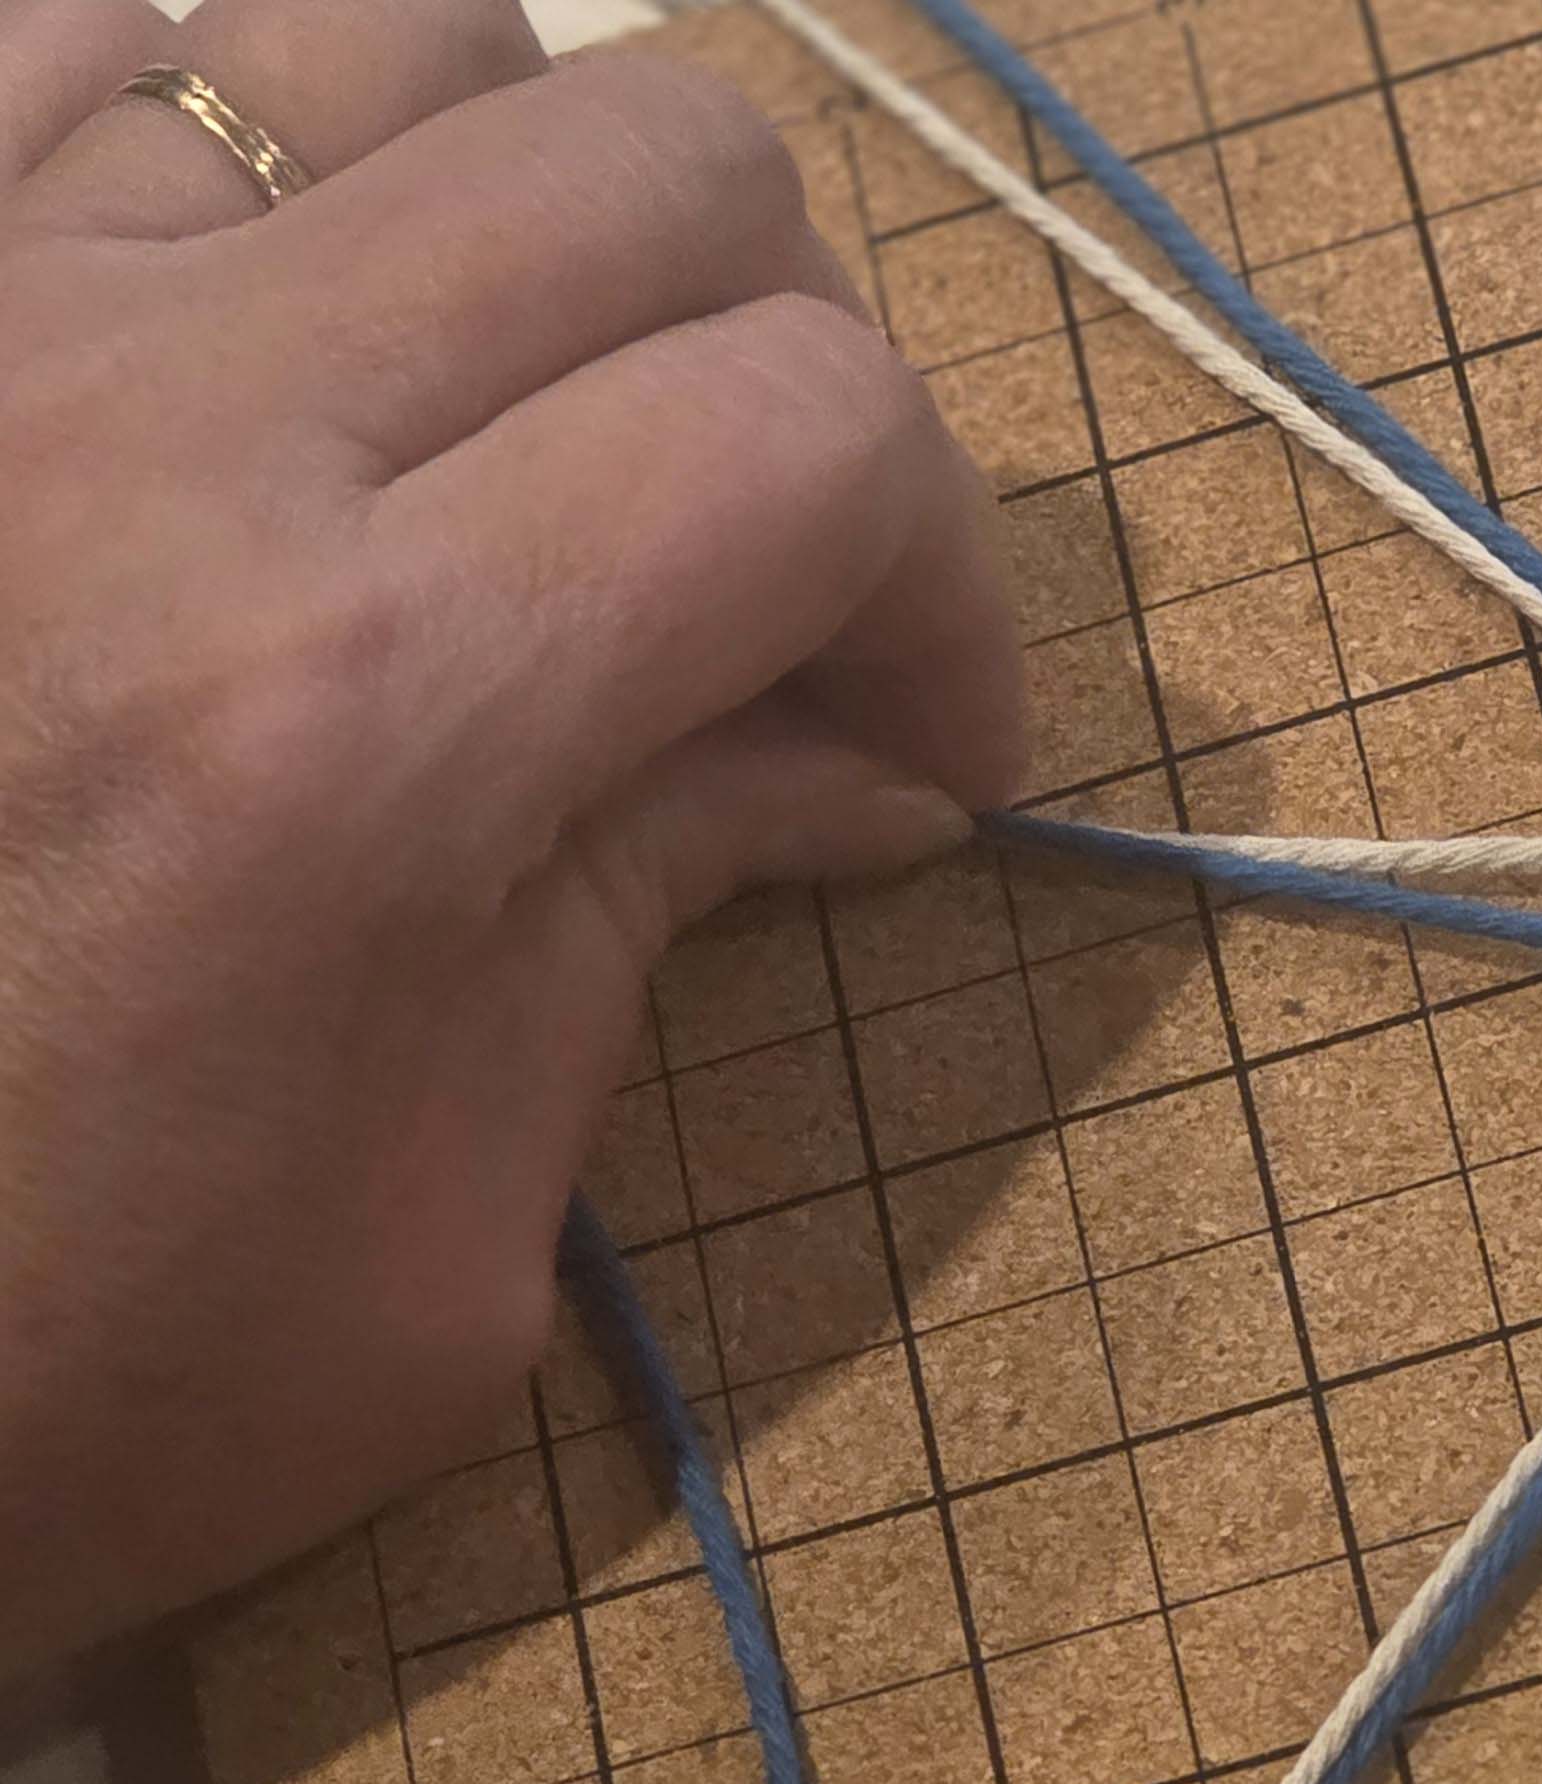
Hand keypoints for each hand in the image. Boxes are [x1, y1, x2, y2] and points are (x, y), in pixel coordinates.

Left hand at [0, 0, 1017, 1673]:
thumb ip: (652, 906)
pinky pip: (83, 43)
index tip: (922, 749)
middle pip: (665, 163)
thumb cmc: (30, 1387)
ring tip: (505, 424)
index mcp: (358, 717)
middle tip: (754, 578)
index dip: (947, 587)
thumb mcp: (431, 1240)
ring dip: (533, 224)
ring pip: (389, 36)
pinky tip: (257, 341)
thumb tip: (855, 752)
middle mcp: (157, 434)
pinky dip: (242, 148)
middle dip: (801, 371)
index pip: (819, 436)